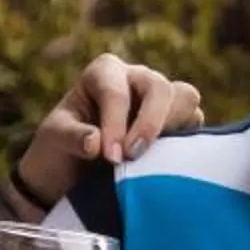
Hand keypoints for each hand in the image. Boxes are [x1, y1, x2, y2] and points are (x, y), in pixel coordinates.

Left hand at [13, 53, 203, 206]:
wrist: (71, 176)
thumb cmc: (59, 151)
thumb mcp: (53, 141)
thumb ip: (72, 137)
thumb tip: (96, 143)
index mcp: (104, 73)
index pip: (116, 92)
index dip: (115, 124)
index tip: (110, 157)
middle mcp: (136, 79)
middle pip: (160, 87)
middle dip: (149, 123)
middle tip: (132, 156)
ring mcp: (160, 101)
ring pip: (186, 100)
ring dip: (173, 129)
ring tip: (150, 160)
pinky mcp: (177, 125)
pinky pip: (195, 126)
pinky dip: (186, 143)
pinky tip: (164, 164)